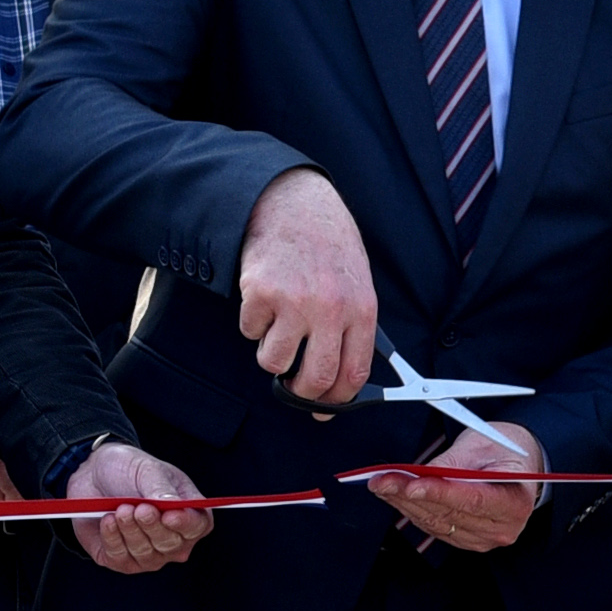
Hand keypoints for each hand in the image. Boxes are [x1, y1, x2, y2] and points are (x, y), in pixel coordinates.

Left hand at [66, 442, 212, 572]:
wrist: (94, 476)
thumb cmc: (129, 471)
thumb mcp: (147, 469)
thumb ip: (161, 488)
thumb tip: (174, 505)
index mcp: (189, 513)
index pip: (197, 526)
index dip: (185, 523)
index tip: (168, 515)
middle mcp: (174, 540)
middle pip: (171, 544)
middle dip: (152, 526)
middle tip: (138, 507)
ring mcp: (150, 555)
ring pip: (145, 553)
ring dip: (130, 530)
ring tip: (120, 509)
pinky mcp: (122, 561)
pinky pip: (120, 557)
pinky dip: (112, 537)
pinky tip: (107, 520)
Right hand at [237, 169, 377, 405]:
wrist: (292, 202)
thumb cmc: (326, 242)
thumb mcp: (355, 281)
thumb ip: (351, 326)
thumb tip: (342, 377)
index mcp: (361, 308)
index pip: (353, 373)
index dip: (337, 399)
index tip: (324, 408)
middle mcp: (330, 309)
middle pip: (314, 379)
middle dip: (299, 391)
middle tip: (291, 384)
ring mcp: (294, 303)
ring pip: (274, 361)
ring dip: (271, 352)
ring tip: (277, 325)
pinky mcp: (260, 294)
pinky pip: (250, 331)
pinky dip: (253, 321)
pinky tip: (264, 295)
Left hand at [370, 421, 541, 552]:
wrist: (516, 465)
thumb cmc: (504, 450)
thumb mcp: (482, 445)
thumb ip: (453, 463)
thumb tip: (421, 474)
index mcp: (515, 502)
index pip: (472, 500)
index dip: (439, 493)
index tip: (412, 484)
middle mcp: (502, 528)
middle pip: (449, 513)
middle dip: (411, 494)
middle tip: (384, 479)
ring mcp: (484, 538)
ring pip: (436, 523)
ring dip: (405, 504)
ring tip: (383, 485)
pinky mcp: (466, 539)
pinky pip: (435, 528)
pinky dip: (413, 511)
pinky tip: (396, 496)